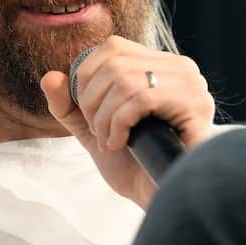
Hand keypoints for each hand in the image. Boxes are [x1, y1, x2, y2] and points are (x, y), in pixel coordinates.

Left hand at [39, 36, 214, 206]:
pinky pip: (141, 99)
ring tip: (109, 142)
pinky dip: (118, 123)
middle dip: (92, 102)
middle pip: (115, 63)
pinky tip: (121, 144)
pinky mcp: (196, 106)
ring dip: (104, 117)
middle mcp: (180, 68)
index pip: (113, 47)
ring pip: (125, 81)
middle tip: (98, 133)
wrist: (158, 197)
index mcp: (160, 67)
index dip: (87, 78)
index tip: (90, 115)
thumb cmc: (133, 166)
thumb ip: (70, 106)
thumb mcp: (93, 131)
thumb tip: (49, 76)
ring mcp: (192, 85)